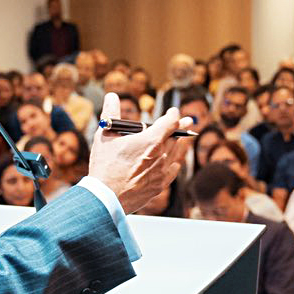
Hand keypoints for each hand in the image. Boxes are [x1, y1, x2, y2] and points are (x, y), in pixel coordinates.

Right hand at [87, 94, 193, 215]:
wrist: (106, 197)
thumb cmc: (104, 166)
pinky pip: (173, 171)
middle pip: (177, 137)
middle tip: (189, 121)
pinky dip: (175, 163)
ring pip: (177, 154)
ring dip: (182, 144)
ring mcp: (162, 171)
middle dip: (182, 127)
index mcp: (150, 140)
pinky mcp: (159, 186)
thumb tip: (112, 96)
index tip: (173, 111)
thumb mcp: (104, 136)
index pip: (170, 122)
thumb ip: (111, 114)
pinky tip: (176, 162)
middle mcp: (161, 155)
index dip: (174, 114)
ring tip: (185, 139)